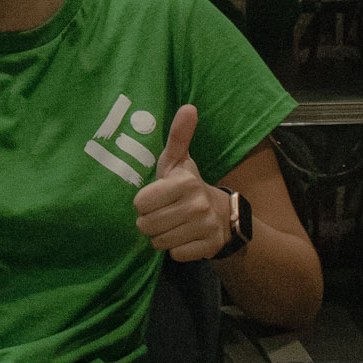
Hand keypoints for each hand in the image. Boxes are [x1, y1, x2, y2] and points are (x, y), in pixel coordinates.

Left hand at [133, 105, 231, 261]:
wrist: (222, 214)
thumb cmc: (187, 186)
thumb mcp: (178, 161)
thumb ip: (178, 136)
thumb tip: (188, 107)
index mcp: (184, 182)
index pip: (140, 203)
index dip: (143, 204)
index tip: (155, 199)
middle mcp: (196, 204)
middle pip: (147, 225)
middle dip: (150, 223)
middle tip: (162, 214)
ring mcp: (205, 227)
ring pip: (160, 242)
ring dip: (161, 237)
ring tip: (172, 225)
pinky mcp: (209, 246)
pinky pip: (176, 255)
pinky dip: (176, 250)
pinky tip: (184, 237)